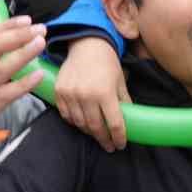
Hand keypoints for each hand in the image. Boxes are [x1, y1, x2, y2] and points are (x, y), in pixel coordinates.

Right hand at [54, 36, 130, 151]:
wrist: (87, 45)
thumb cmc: (107, 63)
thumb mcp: (121, 82)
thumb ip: (125, 102)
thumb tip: (131, 120)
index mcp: (105, 93)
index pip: (114, 124)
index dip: (119, 138)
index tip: (120, 145)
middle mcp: (86, 95)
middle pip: (95, 128)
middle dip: (104, 140)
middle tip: (109, 146)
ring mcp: (71, 94)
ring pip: (79, 124)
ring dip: (89, 132)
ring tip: (97, 135)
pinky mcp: (59, 92)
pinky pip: (66, 115)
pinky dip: (74, 122)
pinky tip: (82, 123)